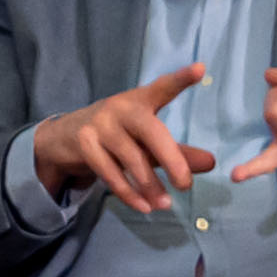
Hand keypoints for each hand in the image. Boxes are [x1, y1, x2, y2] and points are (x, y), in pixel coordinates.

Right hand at [29, 67, 205, 213]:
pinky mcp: (84, 144)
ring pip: (131, 158)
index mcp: (140, 100)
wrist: (64, 138)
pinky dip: (129, 193)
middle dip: (172, 160)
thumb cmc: (116, 135)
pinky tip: (144, 207)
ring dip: (150, 185)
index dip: (181, 79)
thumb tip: (212, 163)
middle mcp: (120, 107)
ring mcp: (100, 125)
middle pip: (152, 132)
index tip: (200, 70)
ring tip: (166, 204)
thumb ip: (179, 151)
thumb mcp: (146, 140)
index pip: (163, 88)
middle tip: (186, 185)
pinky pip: (110, 173)